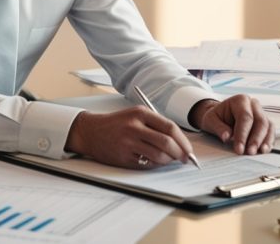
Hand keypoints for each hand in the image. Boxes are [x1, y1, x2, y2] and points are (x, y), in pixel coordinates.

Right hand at [64, 107, 196, 168]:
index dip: (183, 141)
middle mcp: (134, 126)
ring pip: (158, 156)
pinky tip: (153, 162)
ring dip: (168, 161)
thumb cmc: (117, 124)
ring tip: (168, 160)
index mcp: (140, 113)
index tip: (189, 150)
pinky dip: (155, 165)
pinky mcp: (122, 157)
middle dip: (179, 153)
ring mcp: (127, 142)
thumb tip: (180, 142)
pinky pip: (146, 164)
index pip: (170, 127)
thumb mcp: (135, 115)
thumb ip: (156, 125)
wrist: (90, 131)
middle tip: (183, 159)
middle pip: (166, 143)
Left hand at [189, 95, 274, 154]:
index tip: (239, 148)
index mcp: (240, 100)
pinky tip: (264, 150)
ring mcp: (260, 113)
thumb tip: (226, 137)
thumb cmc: (217, 117)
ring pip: (268, 126)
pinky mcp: (265, 123)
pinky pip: (271, 131)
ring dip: (264, 141)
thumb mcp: (210, 120)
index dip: (243, 134)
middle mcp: (253, 105)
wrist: (221, 116)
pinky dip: (268, 141)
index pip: (245, 117)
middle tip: (249, 152)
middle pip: (260, 121)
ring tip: (258, 152)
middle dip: (255, 139)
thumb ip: (218, 127)